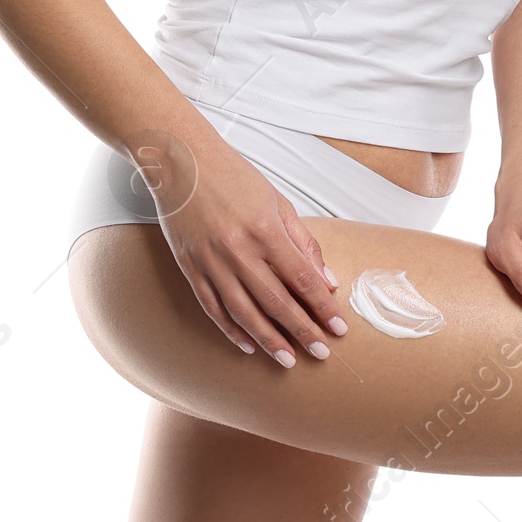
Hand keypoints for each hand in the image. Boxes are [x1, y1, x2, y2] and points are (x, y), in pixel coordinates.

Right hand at [141, 133, 349, 369]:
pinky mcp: (190, 267)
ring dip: (269, 340)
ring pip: (244, 312)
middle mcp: (238, 250)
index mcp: (265, 230)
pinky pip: (213, 307)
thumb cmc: (234, 177)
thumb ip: (303, 242)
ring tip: (288, 360)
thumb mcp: (277, 201)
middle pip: (276, 302)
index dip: (322, 307)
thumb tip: (326, 280)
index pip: (302, 279)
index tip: (339, 328)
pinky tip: (248, 344)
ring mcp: (211, 261)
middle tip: (321, 353)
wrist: (182, 161)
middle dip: (302, 331)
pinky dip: (231, 330)